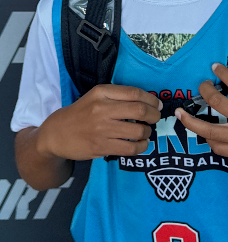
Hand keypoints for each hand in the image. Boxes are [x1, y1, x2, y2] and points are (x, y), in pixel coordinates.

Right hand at [37, 84, 161, 160]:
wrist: (56, 134)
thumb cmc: (80, 113)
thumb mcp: (95, 97)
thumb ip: (117, 96)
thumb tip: (148, 101)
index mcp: (101, 92)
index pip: (134, 93)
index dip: (151, 99)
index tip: (157, 104)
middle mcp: (102, 109)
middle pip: (140, 110)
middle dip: (154, 115)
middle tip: (155, 118)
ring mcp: (101, 129)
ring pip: (138, 130)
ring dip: (147, 132)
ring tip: (146, 132)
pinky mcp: (101, 147)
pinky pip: (130, 148)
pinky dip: (141, 146)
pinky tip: (141, 144)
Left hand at [175, 63, 227, 185]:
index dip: (222, 73)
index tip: (214, 67)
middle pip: (217, 103)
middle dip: (204, 91)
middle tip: (201, 85)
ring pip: (209, 131)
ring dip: (191, 121)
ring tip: (180, 113)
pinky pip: (218, 148)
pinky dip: (208, 140)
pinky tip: (203, 134)